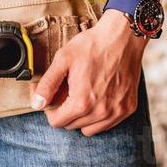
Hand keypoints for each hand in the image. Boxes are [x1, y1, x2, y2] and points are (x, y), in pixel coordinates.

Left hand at [33, 10, 146, 135]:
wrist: (124, 36)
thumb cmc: (93, 45)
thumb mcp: (63, 59)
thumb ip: (47, 84)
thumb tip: (37, 104)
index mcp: (82, 102)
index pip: (57, 122)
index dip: (52, 110)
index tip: (56, 97)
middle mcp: (100, 111)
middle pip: (72, 126)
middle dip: (67, 112)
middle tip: (71, 92)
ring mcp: (117, 111)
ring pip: (90, 129)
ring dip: (84, 118)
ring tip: (86, 95)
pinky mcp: (128, 108)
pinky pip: (108, 124)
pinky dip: (101, 116)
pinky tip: (101, 97)